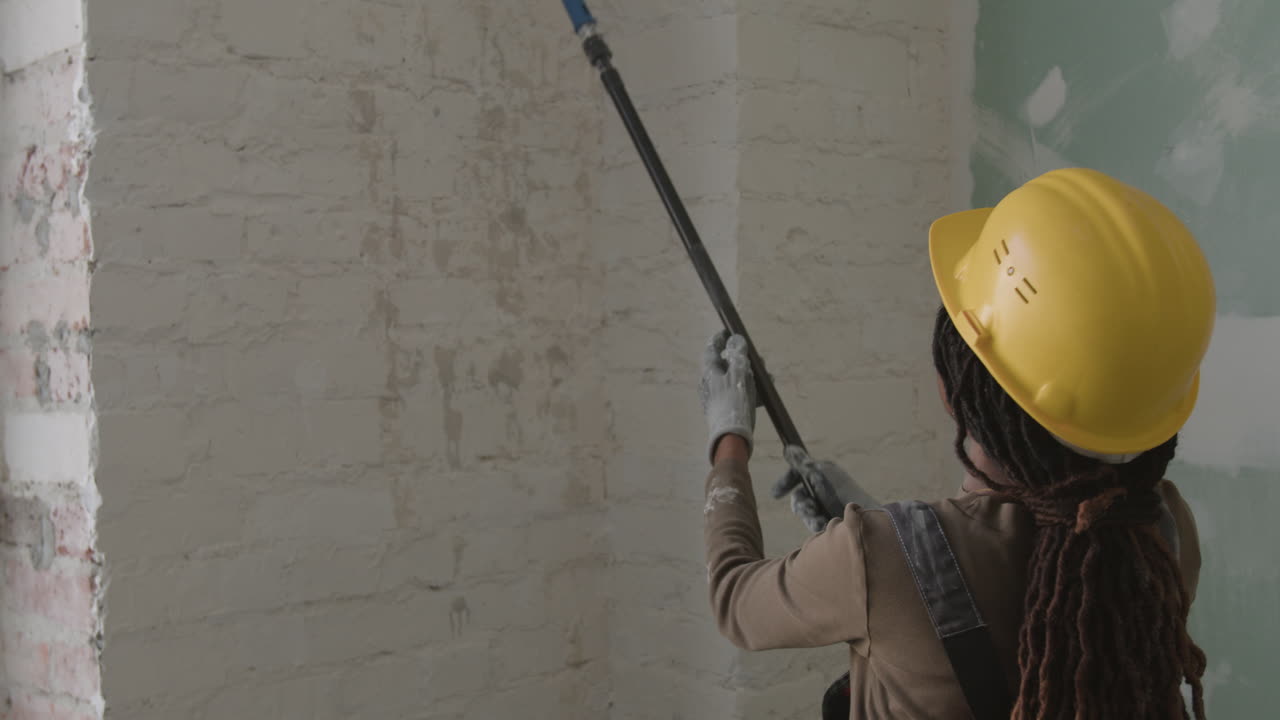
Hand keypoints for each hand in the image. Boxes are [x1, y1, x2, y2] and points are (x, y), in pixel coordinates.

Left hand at [699, 331, 755, 463]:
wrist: (732, 435)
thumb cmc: (734, 401)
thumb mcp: (739, 374)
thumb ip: (738, 355)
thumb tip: (736, 339)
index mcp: (709, 372)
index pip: (711, 349)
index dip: (719, 339)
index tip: (728, 332)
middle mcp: (710, 382)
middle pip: (725, 363)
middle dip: (742, 359)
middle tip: (756, 358)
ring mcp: (717, 396)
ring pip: (734, 378)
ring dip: (750, 374)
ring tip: (766, 376)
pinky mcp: (726, 407)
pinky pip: (738, 392)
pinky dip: (750, 389)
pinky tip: (763, 393)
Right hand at [771, 446, 879, 531]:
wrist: (864, 521)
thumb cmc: (843, 495)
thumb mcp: (819, 475)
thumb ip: (801, 463)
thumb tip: (788, 447)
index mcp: (822, 473)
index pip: (797, 474)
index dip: (785, 482)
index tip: (775, 495)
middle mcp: (824, 487)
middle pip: (798, 496)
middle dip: (801, 504)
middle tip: (810, 509)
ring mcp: (827, 504)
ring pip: (804, 511)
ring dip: (809, 515)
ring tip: (819, 519)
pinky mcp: (830, 519)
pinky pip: (812, 522)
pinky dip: (816, 523)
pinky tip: (824, 525)